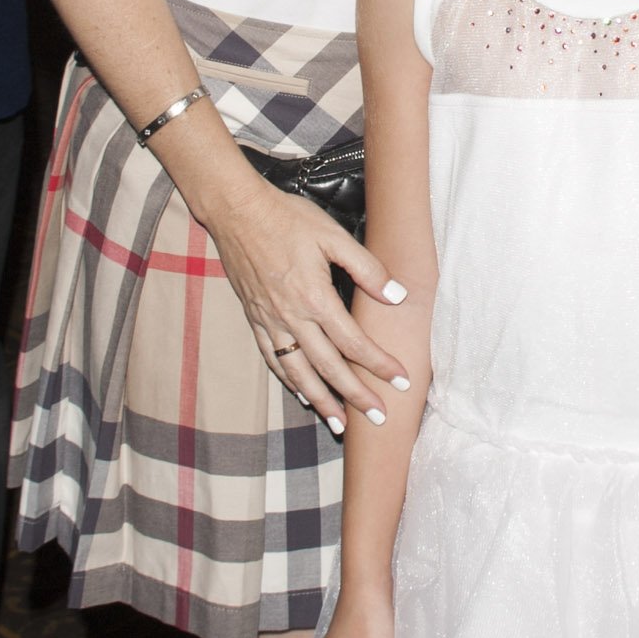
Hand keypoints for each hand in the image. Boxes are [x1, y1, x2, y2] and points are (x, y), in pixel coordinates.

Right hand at [208, 179, 409, 433]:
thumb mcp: (332, 235)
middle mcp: (292, 318)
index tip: (402, 381)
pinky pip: (274, 359)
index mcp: (315, 298)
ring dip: (322, 402)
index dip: (380, 365)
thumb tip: (396, 296)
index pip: (354, 343)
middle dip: (356, 396)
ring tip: (340, 425)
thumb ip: (366, 268)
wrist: (236, 212)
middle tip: (379, 418)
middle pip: (329, 368)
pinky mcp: (255, 319)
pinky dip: (289, 382)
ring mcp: (270, 322)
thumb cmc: (287, 218)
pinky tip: (302, 395)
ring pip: (298, 373)